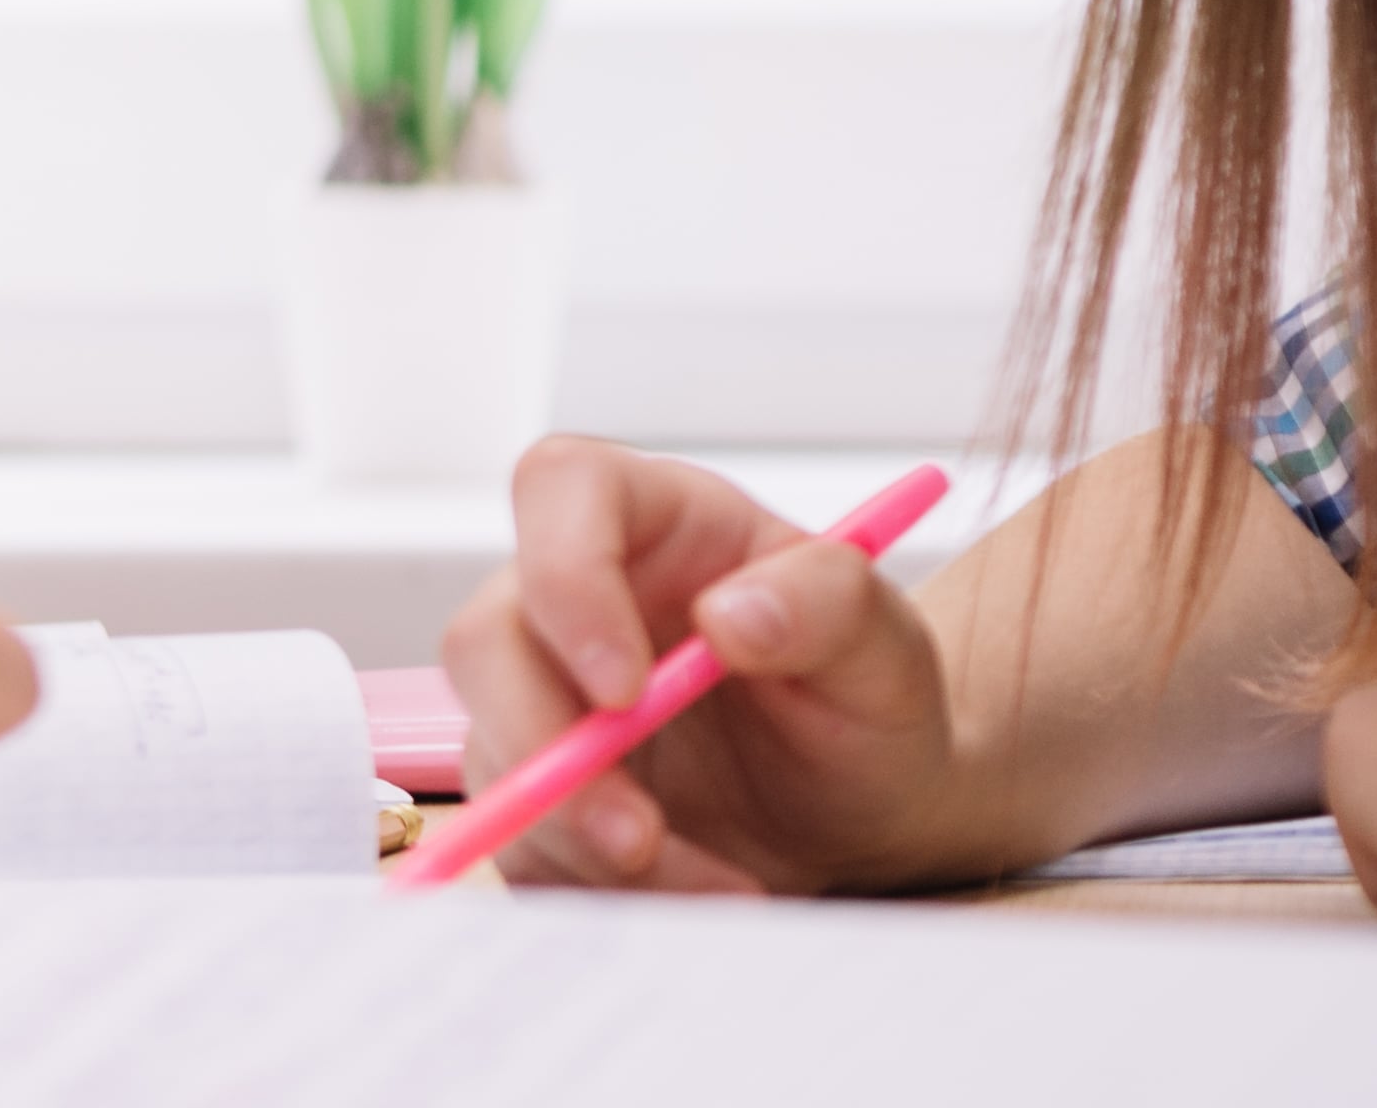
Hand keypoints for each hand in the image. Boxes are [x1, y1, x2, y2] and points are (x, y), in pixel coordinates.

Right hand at [440, 440, 967, 892]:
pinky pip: (520, 839)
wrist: (867, 812)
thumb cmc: (871, 704)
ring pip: (495, 752)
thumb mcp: (887, 650)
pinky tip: (694, 888)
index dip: (565, 576)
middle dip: (547, 748)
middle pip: (488, 640)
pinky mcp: (537, 784)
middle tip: (639, 837)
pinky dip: (598, 887)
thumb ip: (832, 605)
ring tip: (722, 884)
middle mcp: (577, 594)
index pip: (561, 487)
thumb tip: (730, 615)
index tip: (623, 688)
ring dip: (586, 837)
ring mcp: (543, 692)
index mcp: (654, 520)